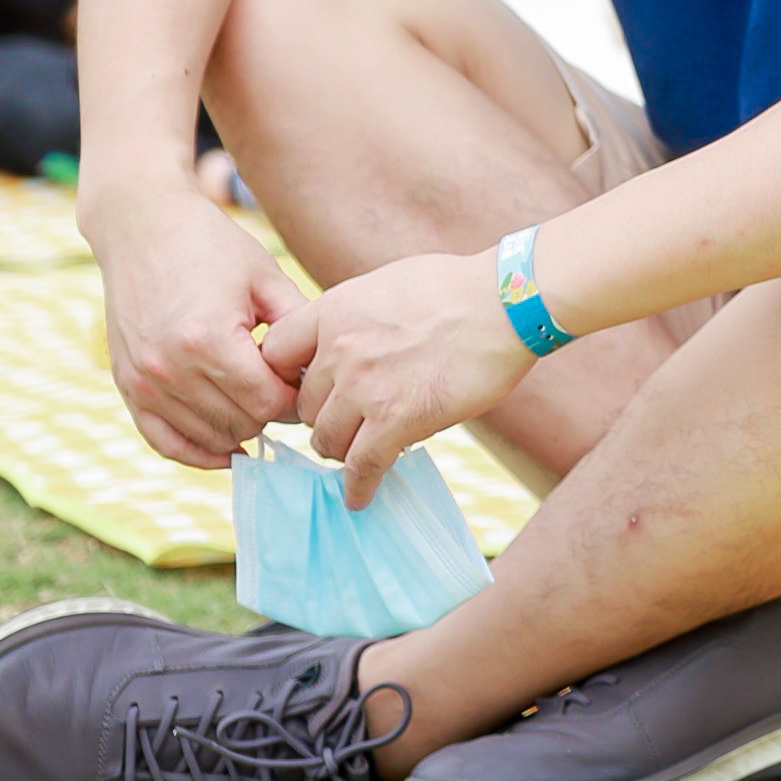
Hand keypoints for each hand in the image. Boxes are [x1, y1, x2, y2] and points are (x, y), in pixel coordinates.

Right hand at [91, 184, 302, 467]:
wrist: (142, 226)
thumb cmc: (211, 246)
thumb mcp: (266, 278)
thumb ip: (299, 328)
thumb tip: (327, 373)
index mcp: (208, 341)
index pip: (269, 404)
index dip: (298, 399)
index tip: (309, 381)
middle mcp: (168, 368)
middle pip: (241, 424)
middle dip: (272, 414)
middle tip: (286, 390)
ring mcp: (142, 381)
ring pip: (207, 437)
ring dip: (240, 430)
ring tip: (260, 404)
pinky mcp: (126, 385)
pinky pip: (163, 441)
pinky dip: (197, 451)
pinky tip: (228, 448)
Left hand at [259, 247, 533, 507]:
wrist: (505, 302)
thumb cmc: (459, 287)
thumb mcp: (387, 283)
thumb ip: (356, 313)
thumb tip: (352, 335)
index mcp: (333, 311)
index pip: (275, 354)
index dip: (286, 376)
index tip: (307, 388)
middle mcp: (338, 350)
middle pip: (302, 405)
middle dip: (323, 417)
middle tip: (347, 424)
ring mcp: (364, 388)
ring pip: (326, 439)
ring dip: (342, 448)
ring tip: (361, 452)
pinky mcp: (396, 420)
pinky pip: (362, 466)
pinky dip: (359, 486)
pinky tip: (360, 497)